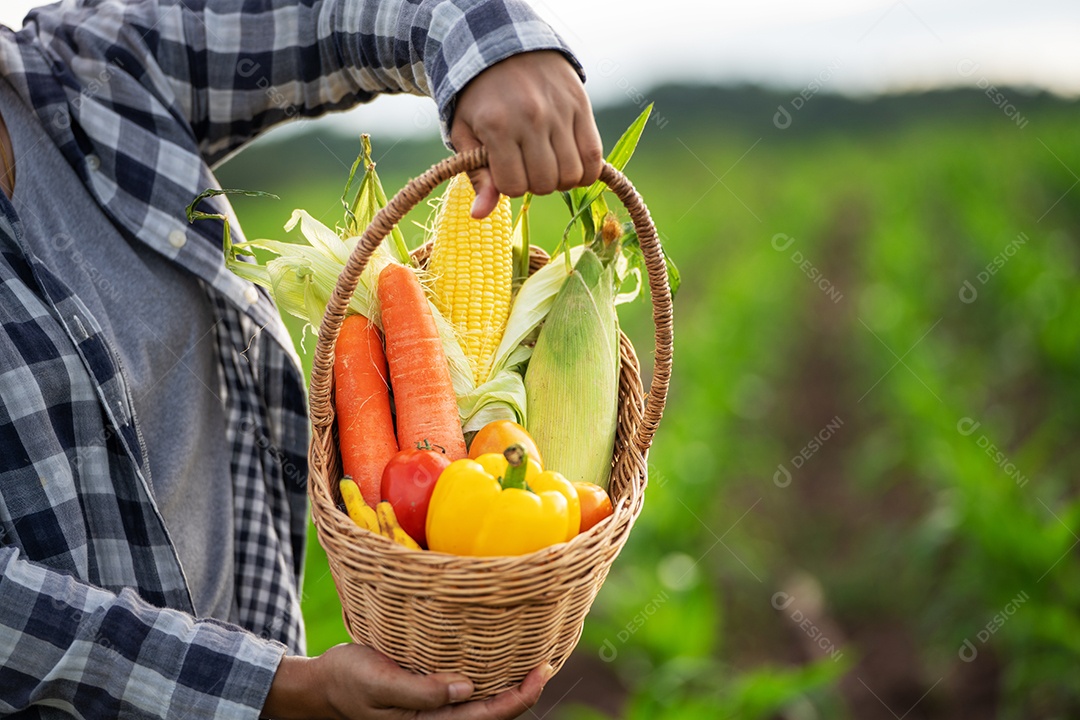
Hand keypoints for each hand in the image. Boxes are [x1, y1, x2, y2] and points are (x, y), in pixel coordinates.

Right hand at [262, 644, 552, 718]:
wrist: (324, 685)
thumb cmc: (348, 679)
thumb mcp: (378, 681)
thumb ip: (420, 691)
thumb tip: (466, 688)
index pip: (486, 717)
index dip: (519, 698)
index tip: (541, 671)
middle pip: (492, 714)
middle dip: (524, 692)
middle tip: (547, 661)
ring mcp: (435, 711)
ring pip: (484, 705)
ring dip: (510, 686)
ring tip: (534, 660)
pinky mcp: (430, 696)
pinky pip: (470, 694)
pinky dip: (490, 679)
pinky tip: (500, 660)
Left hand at [450, 50, 602, 217]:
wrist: (504, 46)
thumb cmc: (479, 98)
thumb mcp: (466, 132)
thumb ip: (477, 175)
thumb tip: (480, 216)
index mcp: (498, 127)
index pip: (513, 187)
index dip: (510, 186)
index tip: (505, 170)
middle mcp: (531, 119)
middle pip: (544, 184)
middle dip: (534, 184)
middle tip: (526, 166)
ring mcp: (560, 112)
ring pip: (572, 175)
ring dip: (560, 179)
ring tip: (548, 163)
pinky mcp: (581, 106)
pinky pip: (594, 157)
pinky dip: (585, 171)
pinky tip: (570, 163)